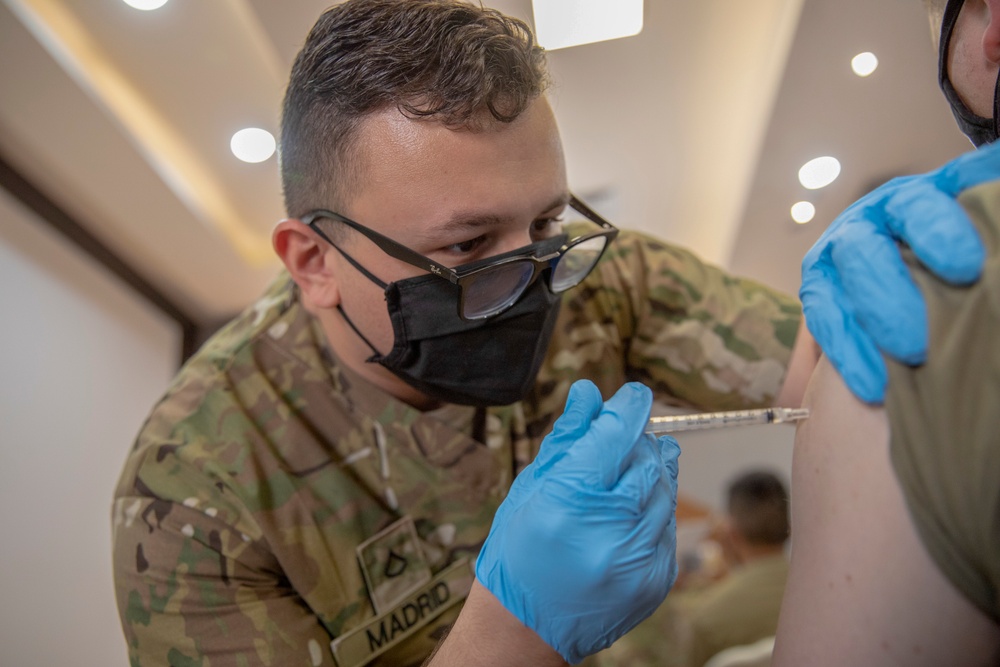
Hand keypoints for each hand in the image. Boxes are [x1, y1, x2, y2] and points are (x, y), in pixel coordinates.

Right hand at [475, 380, 679, 663]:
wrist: (528, 625)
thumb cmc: (519, 553)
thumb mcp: (530, 488)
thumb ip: (566, 440)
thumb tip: (589, 394)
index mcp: (567, 504)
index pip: (615, 437)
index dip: (628, 407)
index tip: (633, 394)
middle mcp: (608, 534)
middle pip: (647, 460)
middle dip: (638, 440)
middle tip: (622, 435)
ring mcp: (638, 561)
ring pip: (664, 490)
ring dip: (650, 472)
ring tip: (624, 472)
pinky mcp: (657, 580)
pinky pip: (668, 524)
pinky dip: (653, 508)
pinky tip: (628, 511)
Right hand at [800, 141, 999, 402]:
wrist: (910, 247)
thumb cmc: (956, 235)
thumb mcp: (972, 208)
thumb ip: (986, 192)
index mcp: (908, 198)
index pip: (916, 209)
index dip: (937, 233)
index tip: (967, 265)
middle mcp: (863, 225)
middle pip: (863, 254)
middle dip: (890, 296)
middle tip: (922, 341)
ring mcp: (834, 261)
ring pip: (836, 293)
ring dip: (866, 333)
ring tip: (901, 368)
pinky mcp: (819, 295)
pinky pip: (825, 324)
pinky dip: (847, 356)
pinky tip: (872, 388)